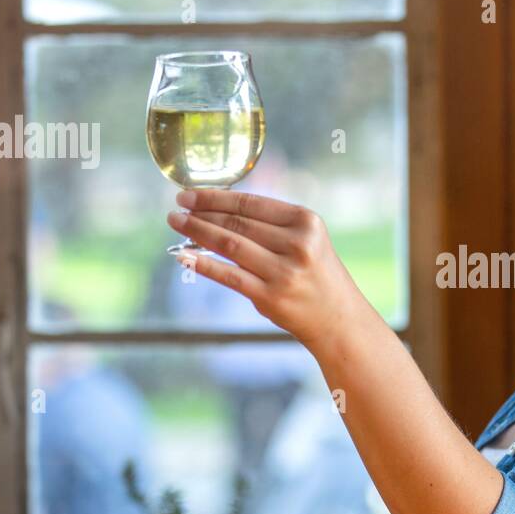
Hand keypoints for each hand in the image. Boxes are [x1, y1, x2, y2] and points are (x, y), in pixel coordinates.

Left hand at [165, 189, 366, 351]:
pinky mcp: (270, 297)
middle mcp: (297, 244)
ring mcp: (283, 272)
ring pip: (229, 245)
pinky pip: (229, 276)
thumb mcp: (307, 240)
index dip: (215, 197)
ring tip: (176, 225)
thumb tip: (219, 211)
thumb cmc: (318, 275)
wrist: (338, 319)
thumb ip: (272, 225)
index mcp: (306, 222)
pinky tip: (184, 256)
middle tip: (177, 209)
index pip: (251, 203)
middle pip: (237, 222)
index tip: (190, 195)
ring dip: (197, 232)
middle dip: (201, 213)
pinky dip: (203, 264)